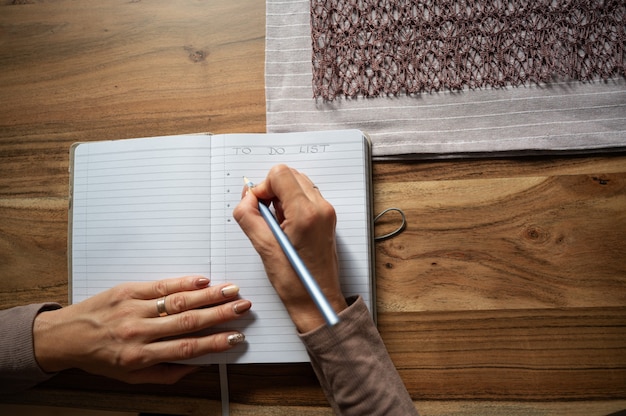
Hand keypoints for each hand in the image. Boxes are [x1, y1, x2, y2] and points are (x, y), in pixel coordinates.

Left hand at [33, 275, 250, 383]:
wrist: (65, 336)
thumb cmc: (100, 358)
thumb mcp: (130, 377)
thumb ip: (165, 374)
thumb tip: (196, 366)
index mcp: (140, 357)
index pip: (186, 348)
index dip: (215, 342)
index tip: (236, 337)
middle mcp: (138, 332)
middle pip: (187, 322)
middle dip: (220, 314)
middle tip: (243, 307)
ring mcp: (133, 308)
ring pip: (178, 301)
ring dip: (208, 295)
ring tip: (231, 290)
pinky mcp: (127, 290)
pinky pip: (160, 285)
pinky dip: (184, 281)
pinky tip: (203, 280)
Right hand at [233, 164, 347, 331]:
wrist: (317, 300)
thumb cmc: (296, 282)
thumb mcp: (263, 247)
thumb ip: (248, 216)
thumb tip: (246, 197)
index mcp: (306, 213)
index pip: (280, 174)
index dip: (262, 187)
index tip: (257, 207)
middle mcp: (321, 208)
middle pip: (290, 175)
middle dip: (272, 190)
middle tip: (265, 215)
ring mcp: (327, 212)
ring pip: (298, 184)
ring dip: (281, 197)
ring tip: (276, 224)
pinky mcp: (327, 218)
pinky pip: (305, 197)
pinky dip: (291, 204)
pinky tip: (286, 226)